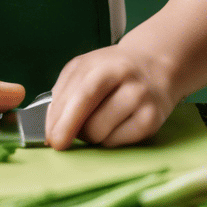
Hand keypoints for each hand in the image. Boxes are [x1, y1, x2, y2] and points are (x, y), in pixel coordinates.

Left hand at [45, 45, 177, 149]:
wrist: (156, 64)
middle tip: (61, 139)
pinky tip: (112, 124)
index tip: (50, 137)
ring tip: (94, 120)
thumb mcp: (84, 67)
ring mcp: (143, 102)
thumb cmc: (112, 69)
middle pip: (90, 124)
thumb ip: (63, 92)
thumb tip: (51, 126)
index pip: (79, 99)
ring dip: (89, 135)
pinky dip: (107, 139)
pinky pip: (116, 143)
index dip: (60, 121)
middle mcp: (128, 83)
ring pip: (101, 136)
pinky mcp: (152, 121)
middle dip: (70, 134)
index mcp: (105, 66)